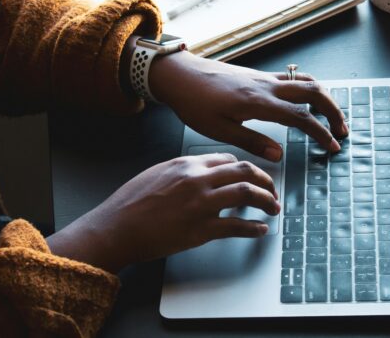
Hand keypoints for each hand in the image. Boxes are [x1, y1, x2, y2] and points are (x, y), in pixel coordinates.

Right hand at [47, 153, 278, 272]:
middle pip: (245, 171)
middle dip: (265, 180)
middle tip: (272, 191)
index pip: (228, 159)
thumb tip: (202, 174)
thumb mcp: (156, 173)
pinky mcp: (201, 229)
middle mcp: (198, 179)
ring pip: (247, 194)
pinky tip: (260, 230)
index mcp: (187, 164)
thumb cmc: (130, 203)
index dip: (245, 168)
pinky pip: (237, 226)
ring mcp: (201, 204)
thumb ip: (182, 171)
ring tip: (273, 208)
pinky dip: (254, 228)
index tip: (252, 177)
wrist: (116, 228)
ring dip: (267, 201)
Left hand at [149, 51, 347, 161]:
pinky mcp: (258, 75)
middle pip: (313, 91)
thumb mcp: (219, 130)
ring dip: (324, 97)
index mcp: (258, 102)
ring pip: (305, 81)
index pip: (301, 117)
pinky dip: (308, 89)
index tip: (332, 146)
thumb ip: (252, 142)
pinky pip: (292, 78)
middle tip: (342, 130)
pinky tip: (307, 101)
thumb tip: (279, 155)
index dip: (320, 132)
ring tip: (331, 116)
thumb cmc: (194, 103)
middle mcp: (266, 86)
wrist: (180, 75)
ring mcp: (264, 77)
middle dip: (333, 110)